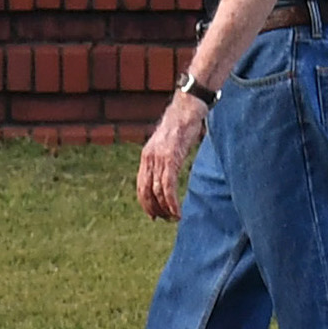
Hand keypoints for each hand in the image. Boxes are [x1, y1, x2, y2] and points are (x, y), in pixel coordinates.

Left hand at [136, 91, 210, 220]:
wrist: (186, 109)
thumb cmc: (181, 126)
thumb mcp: (167, 144)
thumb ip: (163, 158)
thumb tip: (166, 172)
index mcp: (146, 156)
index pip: (141, 184)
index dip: (145, 201)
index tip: (152, 214)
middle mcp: (149, 158)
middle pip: (146, 190)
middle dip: (153, 208)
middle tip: (163, 219)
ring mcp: (159, 158)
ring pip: (158, 191)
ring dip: (165, 208)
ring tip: (173, 218)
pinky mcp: (171, 158)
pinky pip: (168, 186)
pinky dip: (171, 202)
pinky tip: (177, 210)